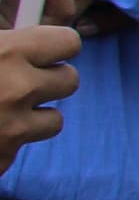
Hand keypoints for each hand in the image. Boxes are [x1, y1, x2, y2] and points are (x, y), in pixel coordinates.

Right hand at [0, 23, 79, 163]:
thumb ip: (10, 41)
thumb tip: (37, 41)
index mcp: (7, 53)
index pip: (69, 42)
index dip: (54, 46)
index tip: (40, 51)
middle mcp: (17, 89)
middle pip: (70, 80)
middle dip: (49, 80)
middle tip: (18, 80)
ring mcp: (12, 128)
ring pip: (55, 120)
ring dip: (34, 116)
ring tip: (1, 109)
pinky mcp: (3, 158)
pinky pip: (22, 147)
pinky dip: (9, 142)